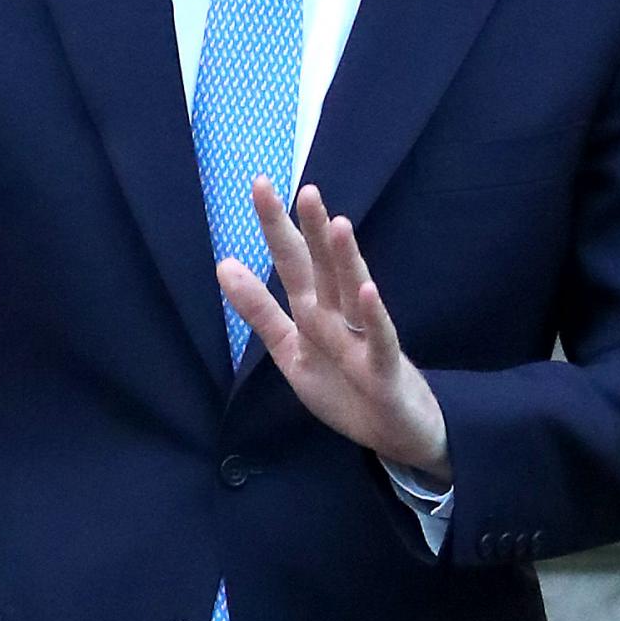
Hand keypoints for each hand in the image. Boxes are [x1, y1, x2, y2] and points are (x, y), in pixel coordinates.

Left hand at [219, 179, 451, 479]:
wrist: (396, 436)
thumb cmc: (346, 387)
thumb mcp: (291, 350)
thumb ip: (260, 311)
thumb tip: (223, 264)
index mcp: (316, 312)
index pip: (294, 262)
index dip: (277, 227)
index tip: (260, 184)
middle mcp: (341, 318)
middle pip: (324, 268)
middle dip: (313, 231)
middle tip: (304, 189)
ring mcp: (365, 341)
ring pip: (354, 295)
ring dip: (347, 261)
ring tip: (337, 223)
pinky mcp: (385, 371)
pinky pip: (380, 341)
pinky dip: (374, 318)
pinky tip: (367, 291)